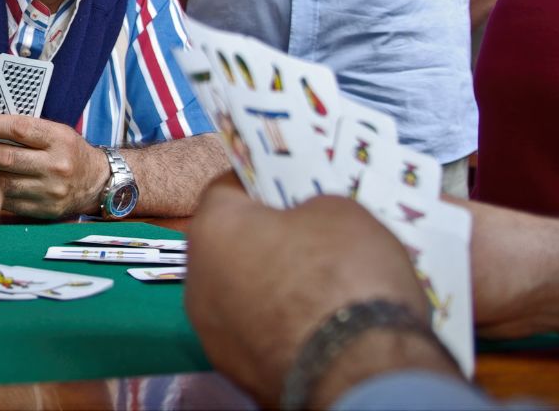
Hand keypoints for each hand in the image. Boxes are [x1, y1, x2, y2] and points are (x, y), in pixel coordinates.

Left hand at [0, 114, 109, 218]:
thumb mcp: (57, 132)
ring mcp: (49, 191)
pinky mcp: (42, 211)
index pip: (19, 129)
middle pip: (6, 158)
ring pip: (2, 183)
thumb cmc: (71, 152)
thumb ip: (27, 130)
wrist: (97, 183)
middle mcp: (55, 166)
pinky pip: (8, 202)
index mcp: (59, 139)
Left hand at [185, 178, 441, 407]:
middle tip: (311, 237)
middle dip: (265, 237)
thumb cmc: (345, 277)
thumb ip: (308, 208)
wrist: (360, 376)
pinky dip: (281, 326)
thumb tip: (303, 220)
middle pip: (230, 244)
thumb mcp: (340, 212)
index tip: (290, 186)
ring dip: (271, 285)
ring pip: (240, 291)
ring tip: (322, 286)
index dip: (260, 182)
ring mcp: (214, 334)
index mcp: (213, 229)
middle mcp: (198, 281)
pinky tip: (319, 326)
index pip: (226, 188)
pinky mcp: (238, 373)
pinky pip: (258, 332)